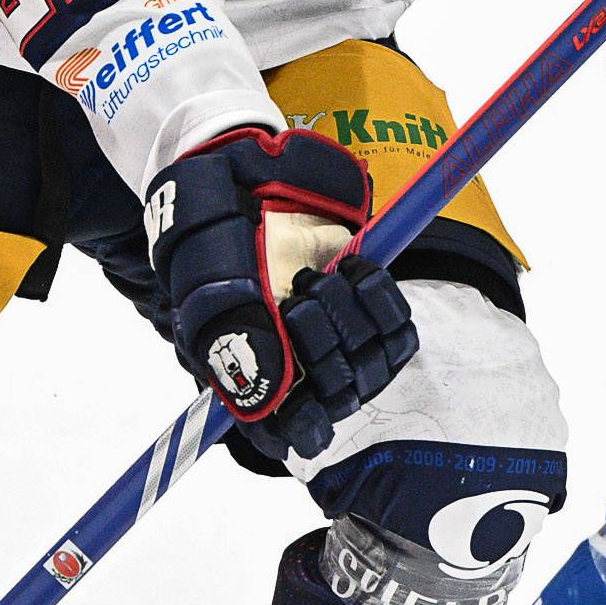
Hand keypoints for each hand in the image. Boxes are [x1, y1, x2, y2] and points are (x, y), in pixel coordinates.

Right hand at [145, 126, 418, 467]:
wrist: (240, 172)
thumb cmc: (211, 231)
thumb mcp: (205, 286)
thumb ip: (235, 346)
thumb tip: (274, 405)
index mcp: (251, 375)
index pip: (289, 432)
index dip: (302, 421)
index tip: (301, 389)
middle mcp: (298, 365)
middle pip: (337, 396)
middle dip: (322, 342)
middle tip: (296, 295)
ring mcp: (337, 337)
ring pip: (372, 366)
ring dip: (353, 317)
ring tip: (322, 277)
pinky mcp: (371, 307)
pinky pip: (400, 332)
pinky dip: (383, 300)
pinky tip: (356, 270)